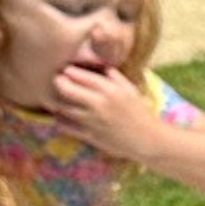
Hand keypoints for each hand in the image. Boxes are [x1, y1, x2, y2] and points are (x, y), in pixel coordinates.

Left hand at [47, 62, 161, 166]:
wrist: (147, 140)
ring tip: (58, 99)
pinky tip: (62, 116)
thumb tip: (99, 65)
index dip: (68, 71)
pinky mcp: (90, 136)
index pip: (78, 74)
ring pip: (62, 107)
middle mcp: (98, 103)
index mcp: (109, 89)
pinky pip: (65, 126)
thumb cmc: (140, 112)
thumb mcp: (130, 90)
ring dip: (57, 102)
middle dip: (58, 83)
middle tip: (58, 83)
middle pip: (65, 89)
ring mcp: (92, 121)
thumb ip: (113, 76)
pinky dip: (60, 120)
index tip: (66, 71)